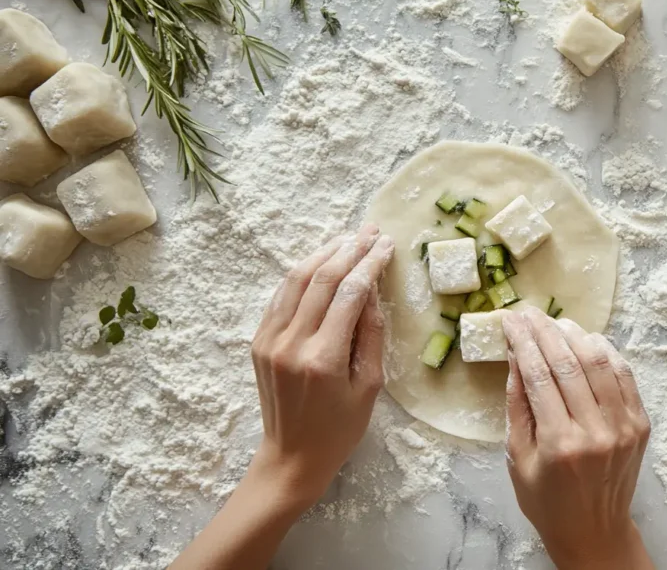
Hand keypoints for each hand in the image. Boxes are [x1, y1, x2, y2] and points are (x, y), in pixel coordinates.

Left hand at [250, 224, 394, 508]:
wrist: (292, 457)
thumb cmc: (340, 428)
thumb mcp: (370, 385)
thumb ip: (371, 334)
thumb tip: (373, 288)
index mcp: (323, 358)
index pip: (349, 294)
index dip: (370, 264)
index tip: (386, 245)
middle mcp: (290, 344)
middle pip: (321, 279)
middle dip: (349, 250)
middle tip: (371, 231)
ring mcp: (269, 341)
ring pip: (296, 280)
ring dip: (323, 253)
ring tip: (348, 238)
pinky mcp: (258, 341)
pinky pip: (281, 296)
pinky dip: (302, 274)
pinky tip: (321, 262)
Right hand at [503, 307, 652, 569]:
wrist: (594, 532)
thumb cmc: (547, 501)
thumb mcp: (517, 458)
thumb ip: (517, 405)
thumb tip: (515, 356)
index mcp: (560, 444)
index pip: (539, 375)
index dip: (523, 341)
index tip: (511, 320)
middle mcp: (596, 432)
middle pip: (569, 363)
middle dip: (545, 331)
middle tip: (529, 313)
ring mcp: (623, 427)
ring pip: (600, 362)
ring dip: (576, 335)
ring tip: (556, 323)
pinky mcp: (640, 425)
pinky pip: (624, 375)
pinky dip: (606, 352)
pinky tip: (587, 341)